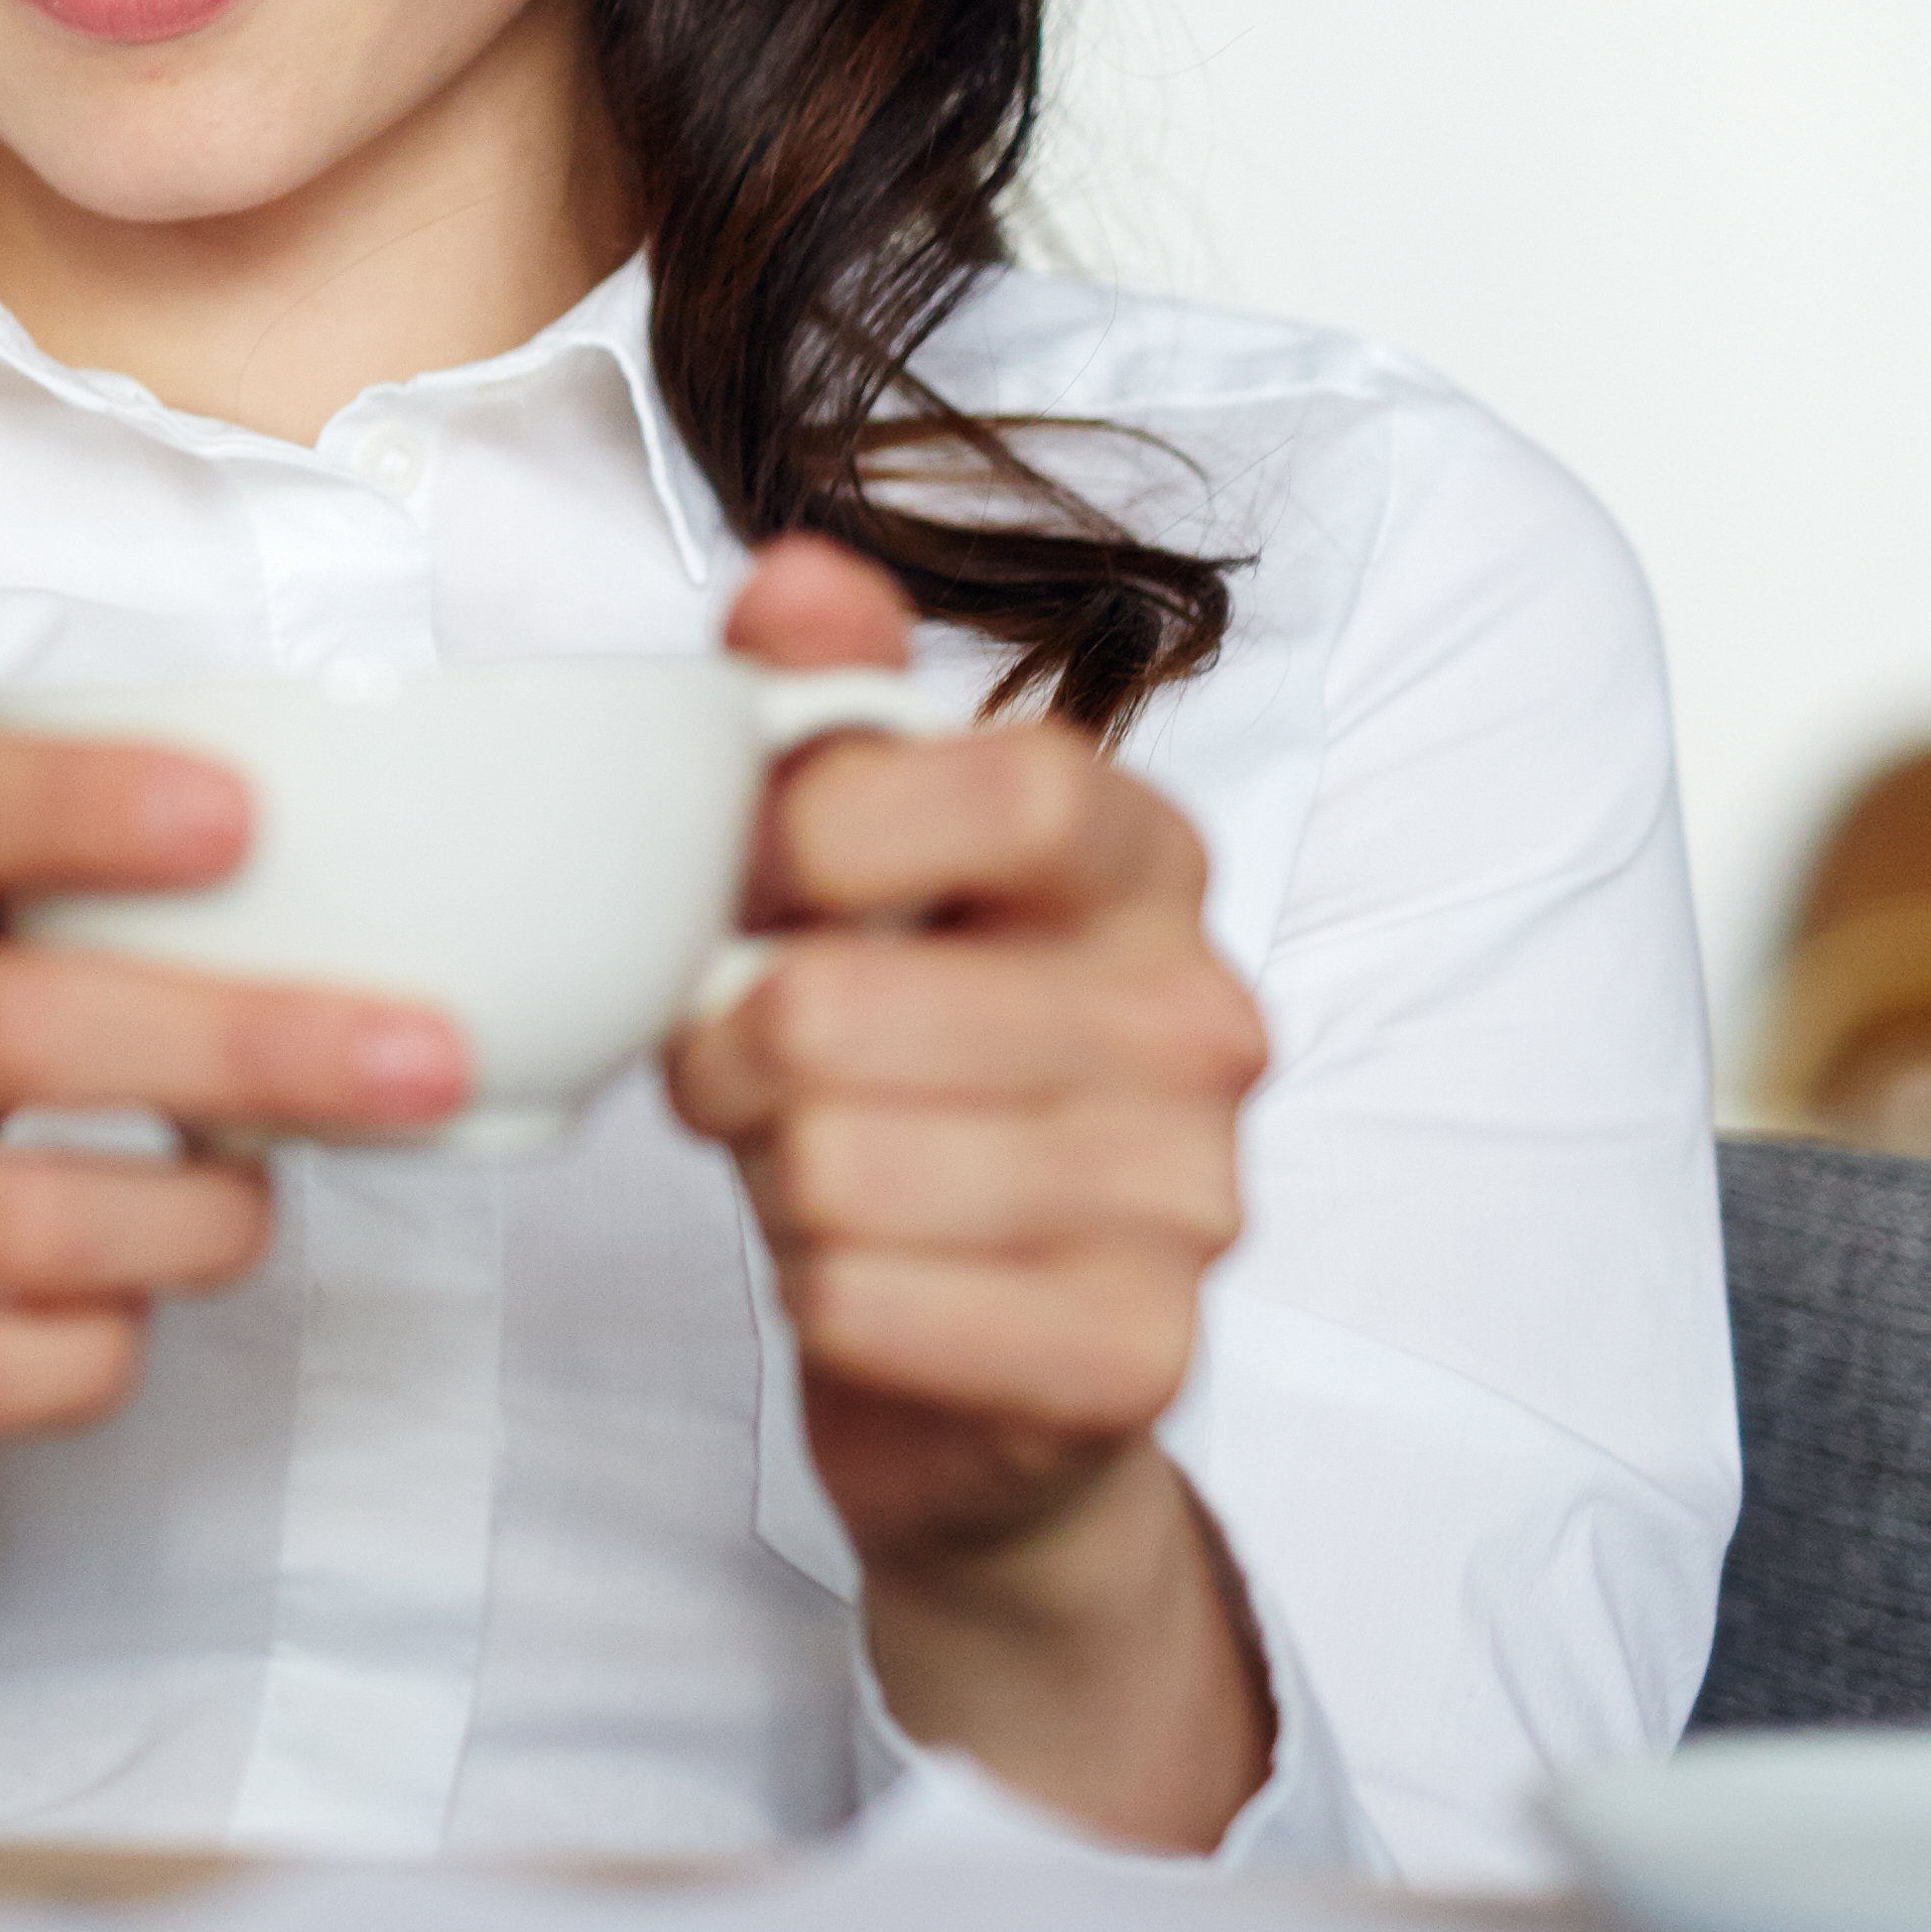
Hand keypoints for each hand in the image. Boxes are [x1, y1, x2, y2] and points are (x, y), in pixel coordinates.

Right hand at [0, 733, 468, 1701]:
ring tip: (249, 1213)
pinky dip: (84, 1359)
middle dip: (243, 1042)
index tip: (239, 810)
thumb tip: (323, 896)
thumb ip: (13, 919)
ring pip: (15, 1222)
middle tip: (418, 1059)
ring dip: (189, 1225)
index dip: (80, 801)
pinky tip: (118, 1329)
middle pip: (15, 1024)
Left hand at [671, 536, 1276, 1846]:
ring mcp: (1194, 1195)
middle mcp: (1202, 1016)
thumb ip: (825, 704)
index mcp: (1144, 862)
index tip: (755, 880)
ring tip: (813, 1170)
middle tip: (746, 1069)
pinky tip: (861, 1282)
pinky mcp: (1138, 1353)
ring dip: (769, 1176)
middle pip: (847, 1005)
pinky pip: (866, 1301)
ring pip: (834, 1162)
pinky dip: (817, 1296)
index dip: (821, 832)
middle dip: (728, 1048)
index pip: (1007, 782)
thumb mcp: (849, 872)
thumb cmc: (899, 1071)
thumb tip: (796, 578)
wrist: (975, 1350)